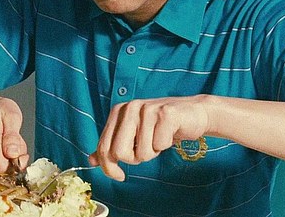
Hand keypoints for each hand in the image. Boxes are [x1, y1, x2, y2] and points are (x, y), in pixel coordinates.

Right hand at [0, 95, 29, 173]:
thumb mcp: (11, 114)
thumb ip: (12, 135)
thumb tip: (12, 154)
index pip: (2, 168)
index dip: (16, 164)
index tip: (21, 152)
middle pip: (2, 172)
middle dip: (13, 162)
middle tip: (15, 145)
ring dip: (7, 162)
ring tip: (6, 144)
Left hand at [89, 95, 209, 180]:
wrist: (193, 113)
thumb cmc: (160, 126)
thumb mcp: (133, 134)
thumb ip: (112, 145)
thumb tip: (92, 161)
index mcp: (118, 112)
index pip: (104, 146)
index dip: (109, 167)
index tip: (119, 176)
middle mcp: (130, 107)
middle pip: (119, 152)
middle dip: (133, 159)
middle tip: (145, 150)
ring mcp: (147, 109)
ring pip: (141, 152)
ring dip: (152, 152)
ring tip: (159, 138)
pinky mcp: (166, 114)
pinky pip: (159, 145)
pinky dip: (165, 146)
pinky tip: (169, 134)